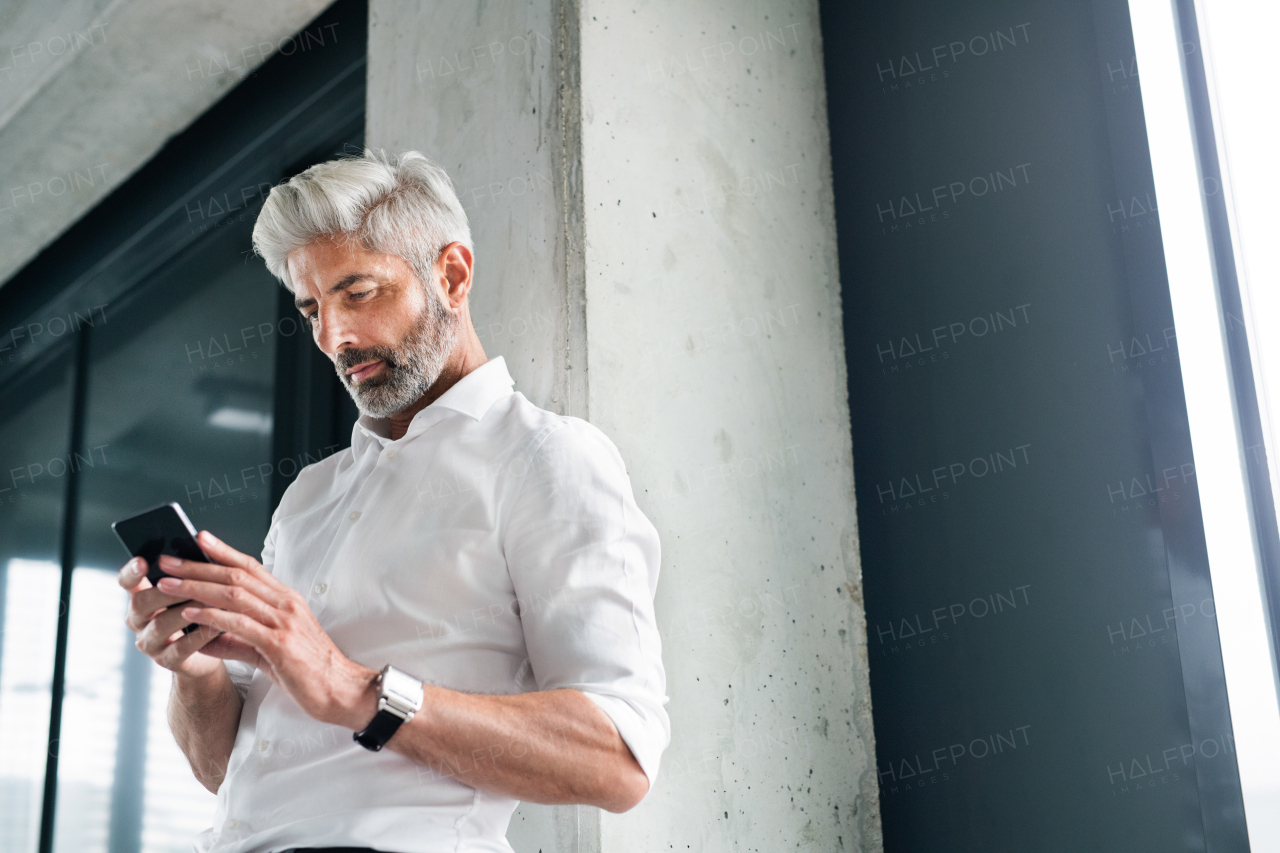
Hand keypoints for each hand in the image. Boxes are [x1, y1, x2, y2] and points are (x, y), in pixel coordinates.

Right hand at [119, 555, 227, 679]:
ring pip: (160, 625)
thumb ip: (194, 568)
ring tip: (209, 601)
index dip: (131, 571)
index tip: (144, 561)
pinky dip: (199, 635)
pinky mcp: (167, 661)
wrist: (210, 651)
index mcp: (142, 595)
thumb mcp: (195, 590)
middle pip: (141, 602)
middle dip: (166, 591)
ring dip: (186, 611)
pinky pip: (180, 648)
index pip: (127, 581)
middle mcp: (139, 619)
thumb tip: (203, 538)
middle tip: (187, 581)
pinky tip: (216, 625)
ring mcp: (151, 642)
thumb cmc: (200, 613)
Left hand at [155, 530, 378, 728]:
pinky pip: (240, 624)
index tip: (197, 539)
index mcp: (287, 600)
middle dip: (197, 566)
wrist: (341, 690)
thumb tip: (204, 637)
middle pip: (236, 575)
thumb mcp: (269, 651)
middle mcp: (286, 604)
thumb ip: (237, 641)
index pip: (250, 567)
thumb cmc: (309, 671)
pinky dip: (213, 616)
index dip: (223, 551)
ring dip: (196, 587)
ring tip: (168, 584)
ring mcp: (284, 622)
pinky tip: (191, 613)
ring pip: (234, 594)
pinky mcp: (280, 643)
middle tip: (167, 560)